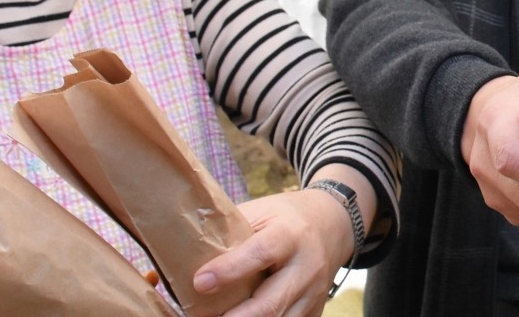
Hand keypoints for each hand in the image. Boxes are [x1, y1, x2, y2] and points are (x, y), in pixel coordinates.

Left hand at [191, 172, 361, 316]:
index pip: (260, 253)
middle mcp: (306, 266)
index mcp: (290, 233)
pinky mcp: (315, 310)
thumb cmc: (285, 217)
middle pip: (271, 302)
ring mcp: (314, 293)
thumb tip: (187, 254)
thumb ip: (233, 234)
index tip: (199, 282)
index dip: (229, 270)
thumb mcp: (262, 212)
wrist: (332, 224)